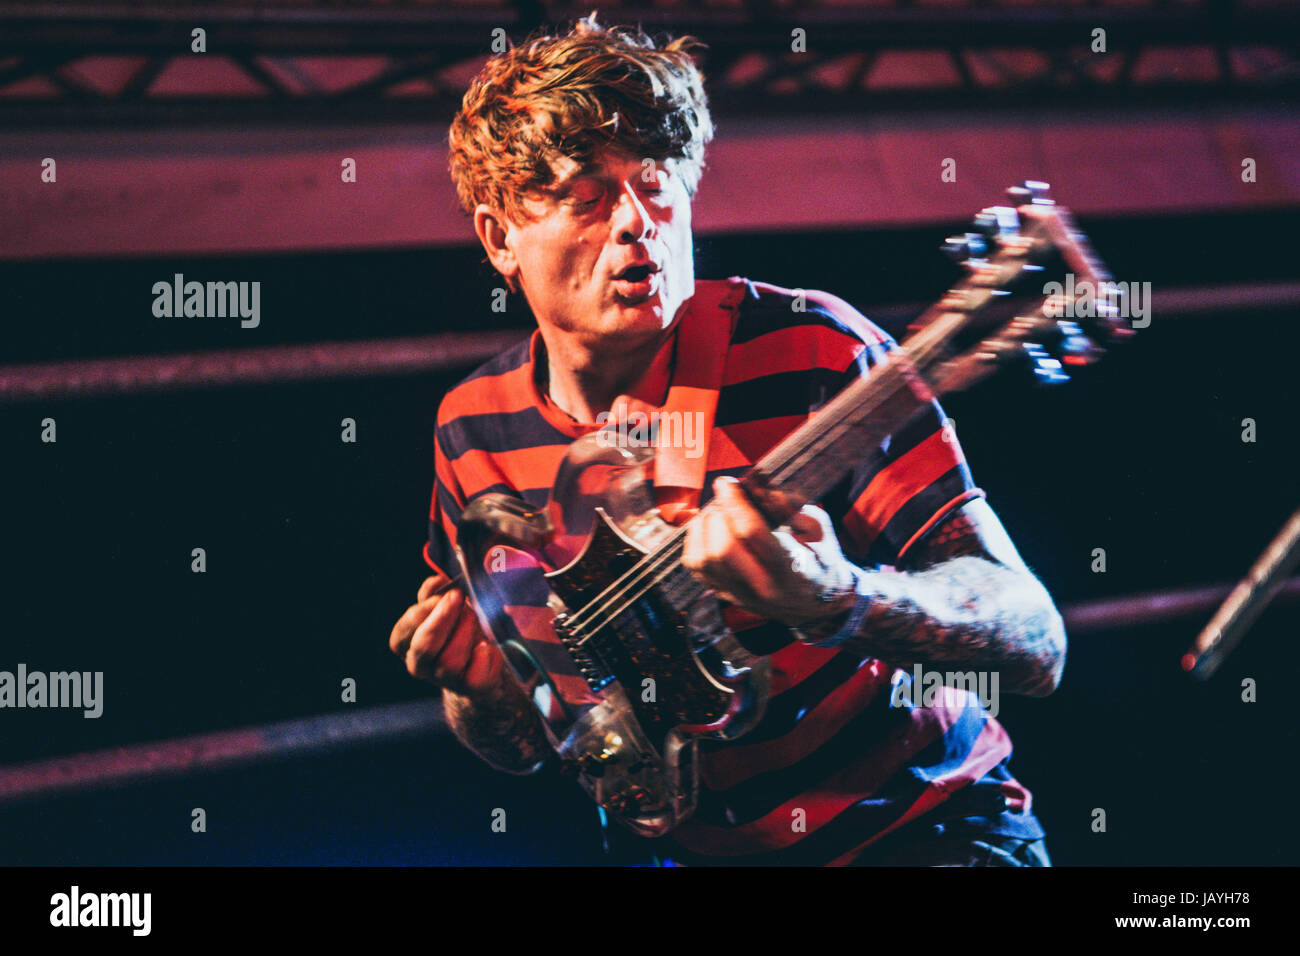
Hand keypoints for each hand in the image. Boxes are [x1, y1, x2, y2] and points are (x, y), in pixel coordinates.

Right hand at [389, 573, 506, 697]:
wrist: (485, 655)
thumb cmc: (459, 624)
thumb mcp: (444, 603)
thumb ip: (434, 591)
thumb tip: (435, 582)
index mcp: (406, 643)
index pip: (404, 630)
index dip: (423, 611)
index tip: (445, 593)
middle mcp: (419, 665)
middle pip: (424, 647)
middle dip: (443, 619)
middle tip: (460, 598)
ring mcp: (444, 680)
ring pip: (449, 662)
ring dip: (466, 632)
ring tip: (476, 618)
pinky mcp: (470, 690)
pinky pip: (476, 676)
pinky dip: (485, 656)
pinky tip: (487, 645)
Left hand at [682, 477, 858, 628]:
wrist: (817, 602)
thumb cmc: (820, 558)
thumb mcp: (818, 527)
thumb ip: (788, 505)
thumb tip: (756, 484)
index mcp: (791, 569)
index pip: (751, 533)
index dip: (734, 503)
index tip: (727, 482)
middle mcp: (762, 588)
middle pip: (721, 550)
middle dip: (717, 515)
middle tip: (725, 498)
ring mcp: (741, 595)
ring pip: (702, 560)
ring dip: (702, 528)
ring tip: (716, 512)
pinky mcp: (726, 595)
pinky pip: (695, 568)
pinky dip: (695, 541)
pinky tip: (707, 527)